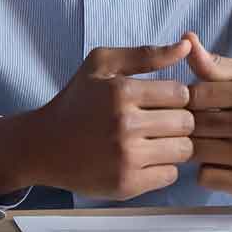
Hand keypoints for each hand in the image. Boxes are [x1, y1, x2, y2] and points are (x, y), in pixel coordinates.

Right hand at [0, 41, 195, 199]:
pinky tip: (144, 159)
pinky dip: (163, 167)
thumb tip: (187, 47)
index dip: (175, 96)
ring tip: (154, 139)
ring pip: (183, 150)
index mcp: (121, 92)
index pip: (181, 93)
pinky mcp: (126, 185)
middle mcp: (125, 125)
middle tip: (159, 122)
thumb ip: (146, 54)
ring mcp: (126, 158)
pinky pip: (170, 175)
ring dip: (173, 144)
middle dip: (177, 120)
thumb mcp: (102, 64)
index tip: (160, 101)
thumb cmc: (77, 101)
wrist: (44, 145)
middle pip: (186, 123)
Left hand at [183, 32, 231, 199]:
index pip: (196, 94)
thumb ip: (214, 63)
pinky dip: (206, 172)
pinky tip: (220, 164)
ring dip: (195, 149)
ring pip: (196, 151)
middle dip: (189, 127)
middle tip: (198, 128)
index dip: (186, 102)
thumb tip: (187, 39)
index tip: (194, 106)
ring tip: (208, 144)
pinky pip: (205, 176)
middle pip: (194, 124)